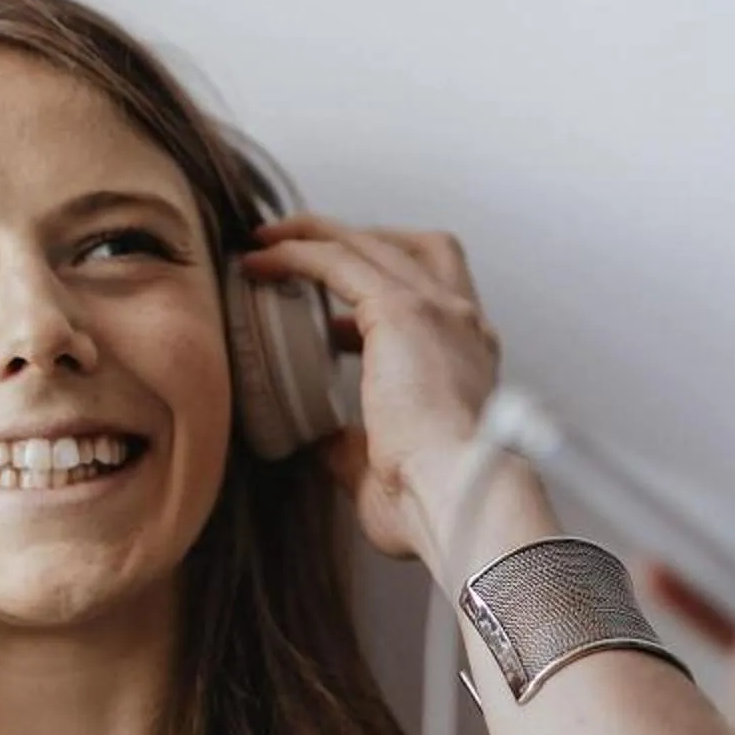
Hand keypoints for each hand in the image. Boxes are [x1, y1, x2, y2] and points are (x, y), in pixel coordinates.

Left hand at [232, 214, 505, 570]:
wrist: (459, 496)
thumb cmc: (434, 501)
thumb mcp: (385, 470)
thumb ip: (355, 449)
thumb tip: (323, 442)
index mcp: (470, 360)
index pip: (433, 298)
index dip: (381, 295)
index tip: (332, 316)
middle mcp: (463, 324)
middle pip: (412, 248)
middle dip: (355, 240)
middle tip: (303, 248)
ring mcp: (437, 310)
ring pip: (371, 243)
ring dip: (317, 234)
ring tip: (269, 240)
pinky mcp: (400, 310)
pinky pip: (338, 260)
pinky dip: (298, 251)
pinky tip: (263, 258)